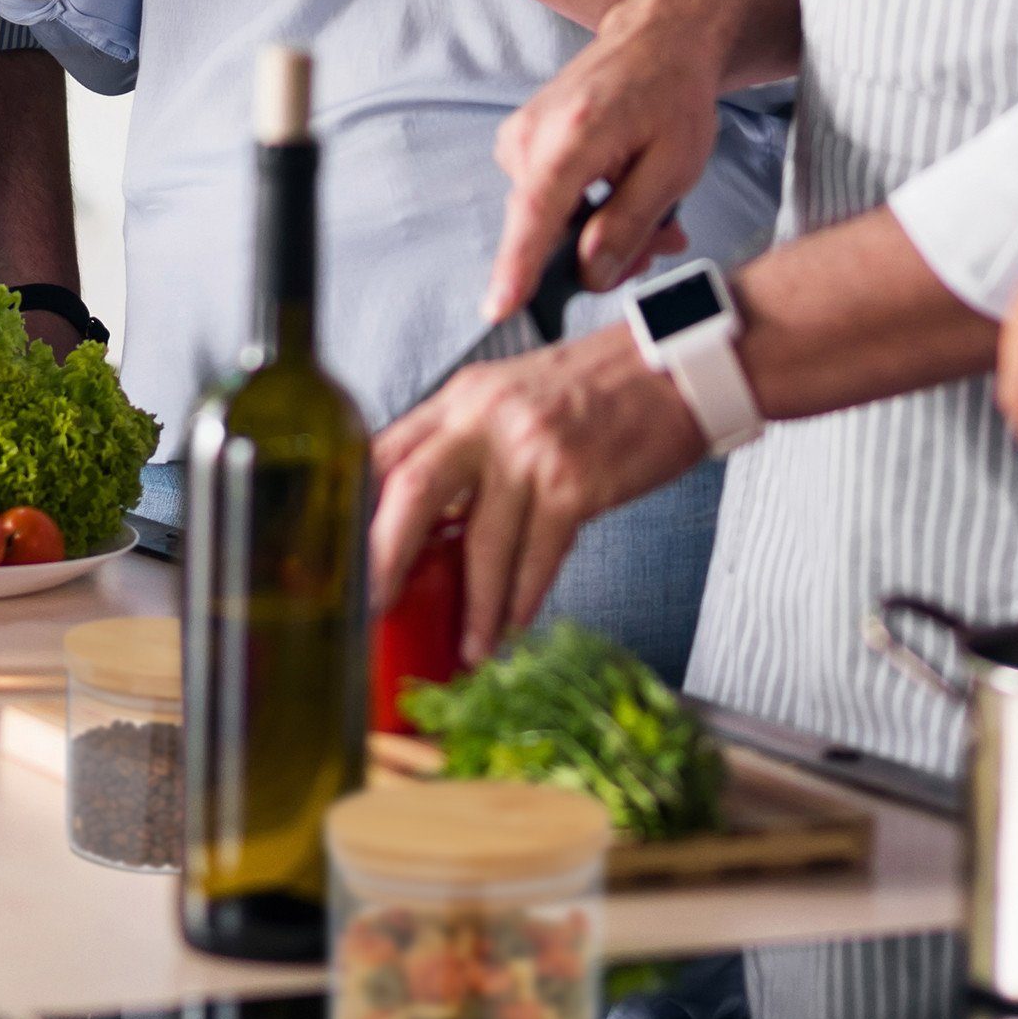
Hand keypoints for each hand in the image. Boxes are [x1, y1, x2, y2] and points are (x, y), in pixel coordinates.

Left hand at [371, 325, 710, 662]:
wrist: (674, 370)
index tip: (342, 559)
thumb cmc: (596, 388)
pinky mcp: (575, 483)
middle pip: (410, 490)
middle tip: (372, 609)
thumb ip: (466, 448)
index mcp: (463, 395)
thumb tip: (428, 523)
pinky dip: (522, 601)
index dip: (356, 510)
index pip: (386, 450)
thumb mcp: (512, 397)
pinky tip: (514, 625)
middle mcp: (488, 415)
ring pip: (480, 543)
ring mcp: (532, 448)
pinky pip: (537, 558)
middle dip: (383, 559)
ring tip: (469, 648)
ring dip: (473, 608)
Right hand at [485, 0, 717, 321]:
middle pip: (545, 227)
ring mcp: (519, 136)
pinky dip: (584, 209)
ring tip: (653, 212)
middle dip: (599, 250)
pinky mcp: (520, 142)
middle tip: (662, 242)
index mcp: (573, 133)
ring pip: (548, 219)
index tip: (498, 307)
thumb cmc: (672, 94)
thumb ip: (629, 224)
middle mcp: (532, 132)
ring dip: (596, 230)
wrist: (656, 38)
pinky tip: (621, 196)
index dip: (517, 265)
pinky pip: (546, 200)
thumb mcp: (673, 167)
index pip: (536, 211)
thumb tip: (590, 274)